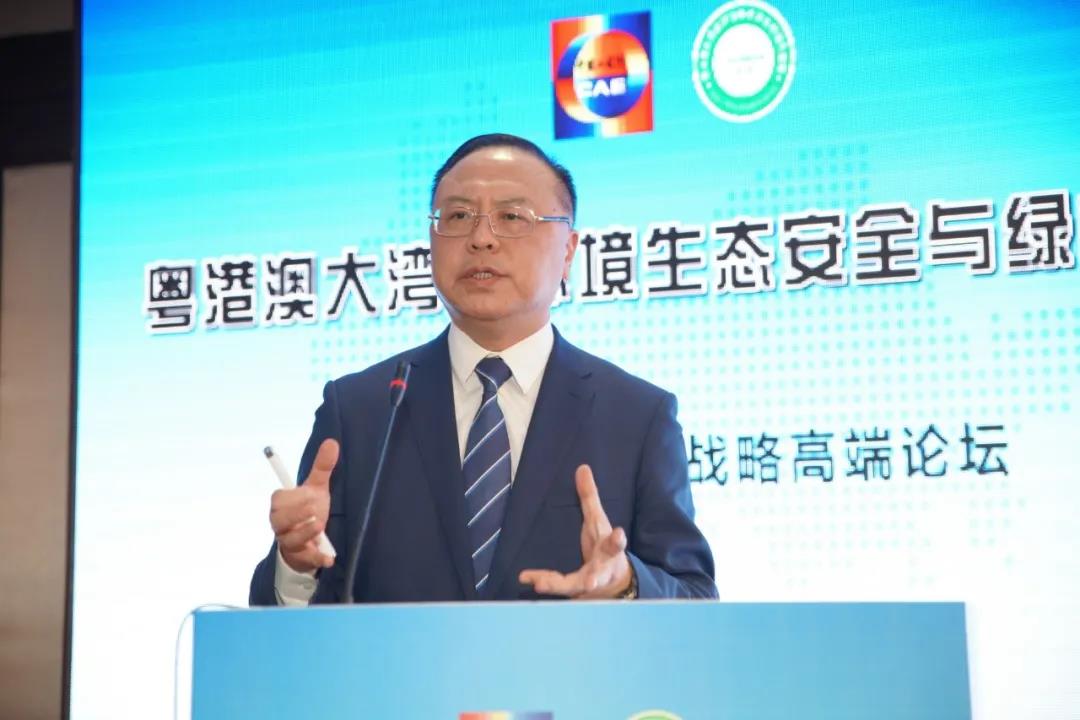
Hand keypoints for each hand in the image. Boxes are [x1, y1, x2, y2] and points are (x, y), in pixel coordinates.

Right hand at [269, 438, 337, 573]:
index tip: (311, 493)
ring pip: (289, 539)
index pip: (279, 499)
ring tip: (320, 526)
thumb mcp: (317, 488)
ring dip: (304, 533)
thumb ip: (322, 468)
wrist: (309, 541)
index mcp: (282, 505)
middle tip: (315, 509)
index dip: (293, 498)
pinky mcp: (300, 557)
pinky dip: (317, 558)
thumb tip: (332, 441)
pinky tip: (330, 558)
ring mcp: (289, 541)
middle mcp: (281, 524)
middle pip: (278, 520)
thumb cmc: (309, 511)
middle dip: (296, 514)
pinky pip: (305, 559)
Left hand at [519, 464, 633, 598]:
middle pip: (598, 573)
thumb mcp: (597, 520)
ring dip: (558, 586)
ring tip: (541, 585)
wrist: (612, 582)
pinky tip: (527, 578)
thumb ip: (589, 496)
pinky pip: (556, 588)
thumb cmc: (602, 546)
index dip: (617, 540)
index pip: (615, 544)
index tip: (619, 534)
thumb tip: (582, 467)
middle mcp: (600, 569)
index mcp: (608, 550)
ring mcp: (587, 584)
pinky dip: (542, 583)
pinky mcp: (574, 591)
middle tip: (589, 582)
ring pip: (573, 586)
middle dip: (593, 578)